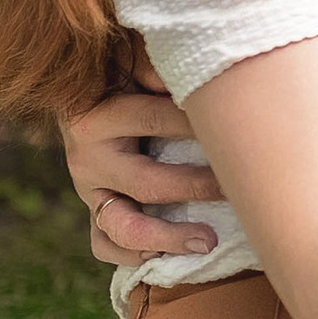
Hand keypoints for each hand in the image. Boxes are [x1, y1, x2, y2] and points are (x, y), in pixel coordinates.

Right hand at [63, 50, 224, 262]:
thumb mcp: (132, 61)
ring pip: (122, 228)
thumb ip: (155, 67)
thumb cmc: (121, 74)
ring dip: (168, 237)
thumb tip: (189, 81)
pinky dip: (134, 257)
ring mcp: (89, 191)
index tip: (236, 130)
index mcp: (97, 117)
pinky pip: (105, 245)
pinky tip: (170, 256)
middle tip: (234, 189)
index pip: (153, 119)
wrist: (82, 97)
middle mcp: (87, 159)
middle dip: (196, 188)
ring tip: (208, 242)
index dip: (196, 123)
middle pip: (146, 182)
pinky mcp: (95, 211)